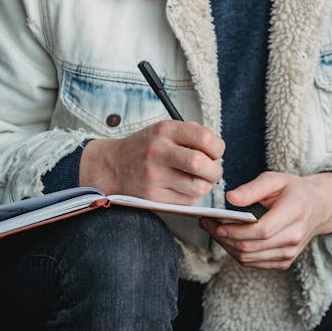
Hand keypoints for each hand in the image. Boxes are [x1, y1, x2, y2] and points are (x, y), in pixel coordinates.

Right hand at [79, 121, 224, 204]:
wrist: (113, 165)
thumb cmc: (146, 147)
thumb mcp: (164, 130)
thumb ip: (191, 134)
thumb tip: (218, 150)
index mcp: (165, 130)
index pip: (204, 138)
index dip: (218, 148)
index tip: (216, 153)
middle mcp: (158, 151)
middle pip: (201, 164)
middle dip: (215, 170)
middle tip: (214, 171)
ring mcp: (154, 175)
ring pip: (197, 187)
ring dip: (206, 186)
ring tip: (200, 180)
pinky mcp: (153, 196)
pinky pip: (186, 201)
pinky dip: (192, 195)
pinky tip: (184, 187)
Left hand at [200, 171, 331, 269]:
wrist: (318, 207)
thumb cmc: (293, 190)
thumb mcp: (275, 179)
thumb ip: (252, 188)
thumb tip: (230, 198)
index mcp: (294, 212)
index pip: (262, 230)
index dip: (237, 230)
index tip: (217, 222)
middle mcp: (294, 237)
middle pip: (252, 247)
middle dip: (224, 237)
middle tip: (206, 223)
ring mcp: (290, 253)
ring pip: (250, 258)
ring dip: (227, 246)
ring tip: (212, 229)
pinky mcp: (284, 262)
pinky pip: (254, 262)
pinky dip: (236, 252)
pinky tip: (227, 238)